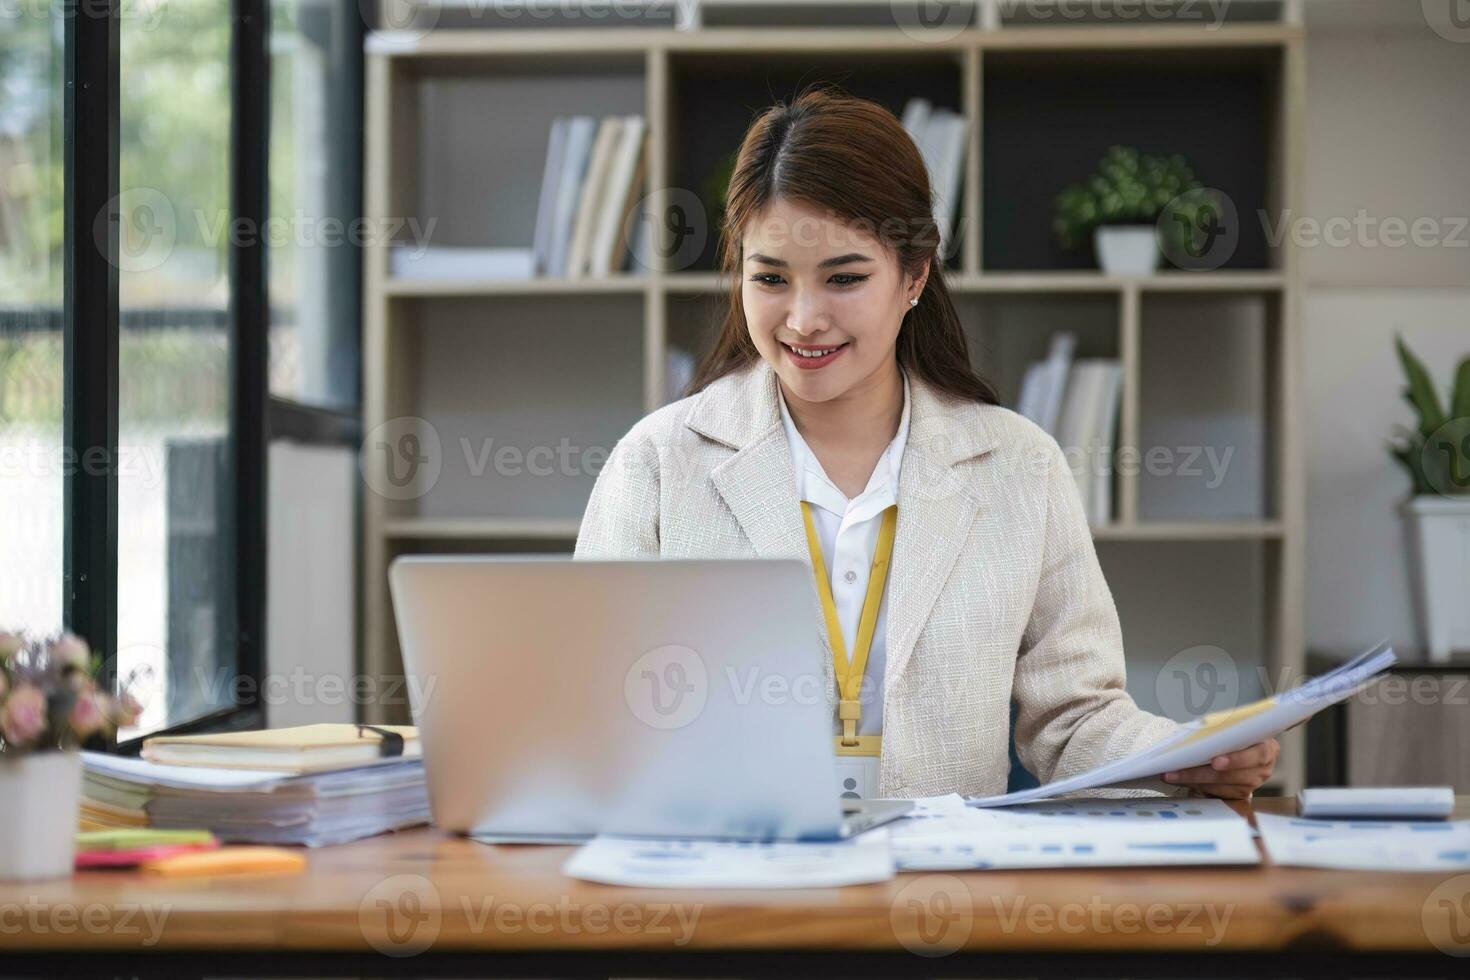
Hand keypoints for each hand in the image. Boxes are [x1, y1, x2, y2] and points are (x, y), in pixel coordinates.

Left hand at [1161, 738, 1279, 799]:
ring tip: (1172, 775)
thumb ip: (1224, 732)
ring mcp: (1252, 785)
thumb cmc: (1239, 735)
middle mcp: (1262, 769)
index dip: (1236, 759)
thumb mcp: (1236, 728)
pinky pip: (1218, 794)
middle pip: (1232, 775)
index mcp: (1267, 748)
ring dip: (1194, 781)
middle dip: (1202, 773)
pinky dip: (1198, 787)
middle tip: (1178, 771)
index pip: (1257, 755)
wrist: (1248, 749)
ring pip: (1221, 787)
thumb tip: (1196, 734)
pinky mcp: (1240, 795)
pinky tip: (1181, 781)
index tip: (1215, 762)